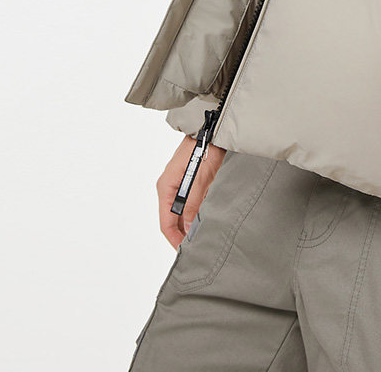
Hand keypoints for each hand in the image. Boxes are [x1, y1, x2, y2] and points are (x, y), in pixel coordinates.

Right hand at [156, 133, 226, 248]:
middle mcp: (170, 187)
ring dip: (191, 223)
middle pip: (173, 219)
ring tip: (204, 236)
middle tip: (198, 247)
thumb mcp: (200, 180)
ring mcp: (180, 183)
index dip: (174, 240)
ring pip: (183, 211)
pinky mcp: (191, 179)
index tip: (185, 253)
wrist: (215, 128)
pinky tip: (208, 217)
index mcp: (166, 187)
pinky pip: (191, 201)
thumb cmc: (205, 148)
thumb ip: (193, 205)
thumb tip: (188, 229)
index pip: (165, 223)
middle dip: (183, 234)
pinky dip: (197, 211)